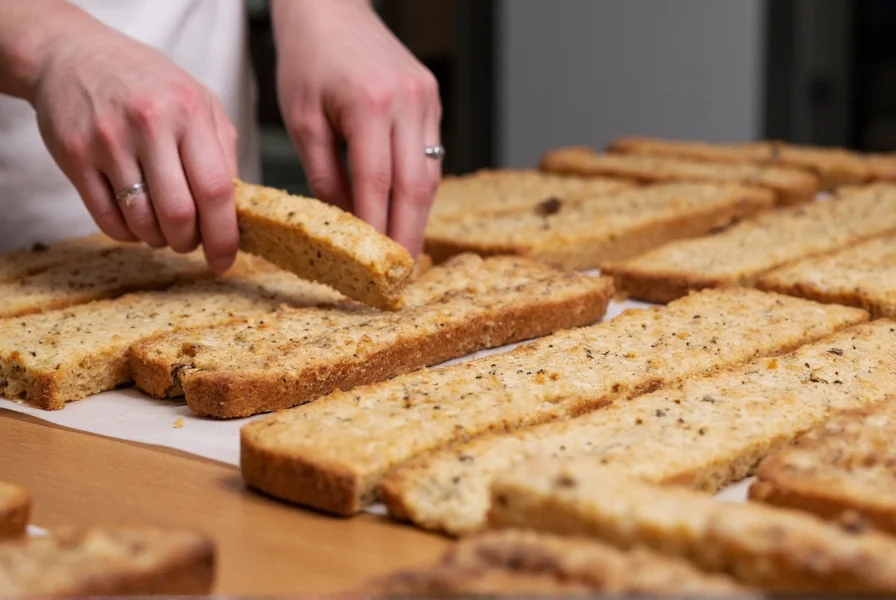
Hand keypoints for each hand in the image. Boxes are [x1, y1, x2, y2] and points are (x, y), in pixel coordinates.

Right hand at [29, 20, 239, 270]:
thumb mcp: (199, 101)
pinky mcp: (74, 156)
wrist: (73, 54)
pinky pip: (106, 218)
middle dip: (189, 241)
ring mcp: (108, 141)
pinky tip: (135, 221)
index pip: (215, 189)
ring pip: (142, 221)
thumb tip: (238, 209)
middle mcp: (149, 124)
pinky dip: (127, 233)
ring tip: (163, 228)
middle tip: (191, 241)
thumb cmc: (149, 84)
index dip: (224, 234)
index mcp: (189, 112)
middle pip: (179, 213)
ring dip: (158, 239)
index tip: (225, 259)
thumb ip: (223, 151)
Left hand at [273, 0, 442, 256]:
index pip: (377, 182)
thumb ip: (324, 175)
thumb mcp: (303, 120)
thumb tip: (344, 222)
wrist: (331, 10)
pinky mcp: (431, 98)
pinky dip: (419, 187)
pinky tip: (407, 210)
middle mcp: (407, 101)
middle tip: (400, 272)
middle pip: (416, 185)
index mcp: (370, 104)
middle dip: (408, 233)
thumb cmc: (307, 60)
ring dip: (418, 215)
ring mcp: (426, 99)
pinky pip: (430, 154)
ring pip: (430, 174)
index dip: (377, 228)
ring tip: (404, 249)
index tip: (373, 264)